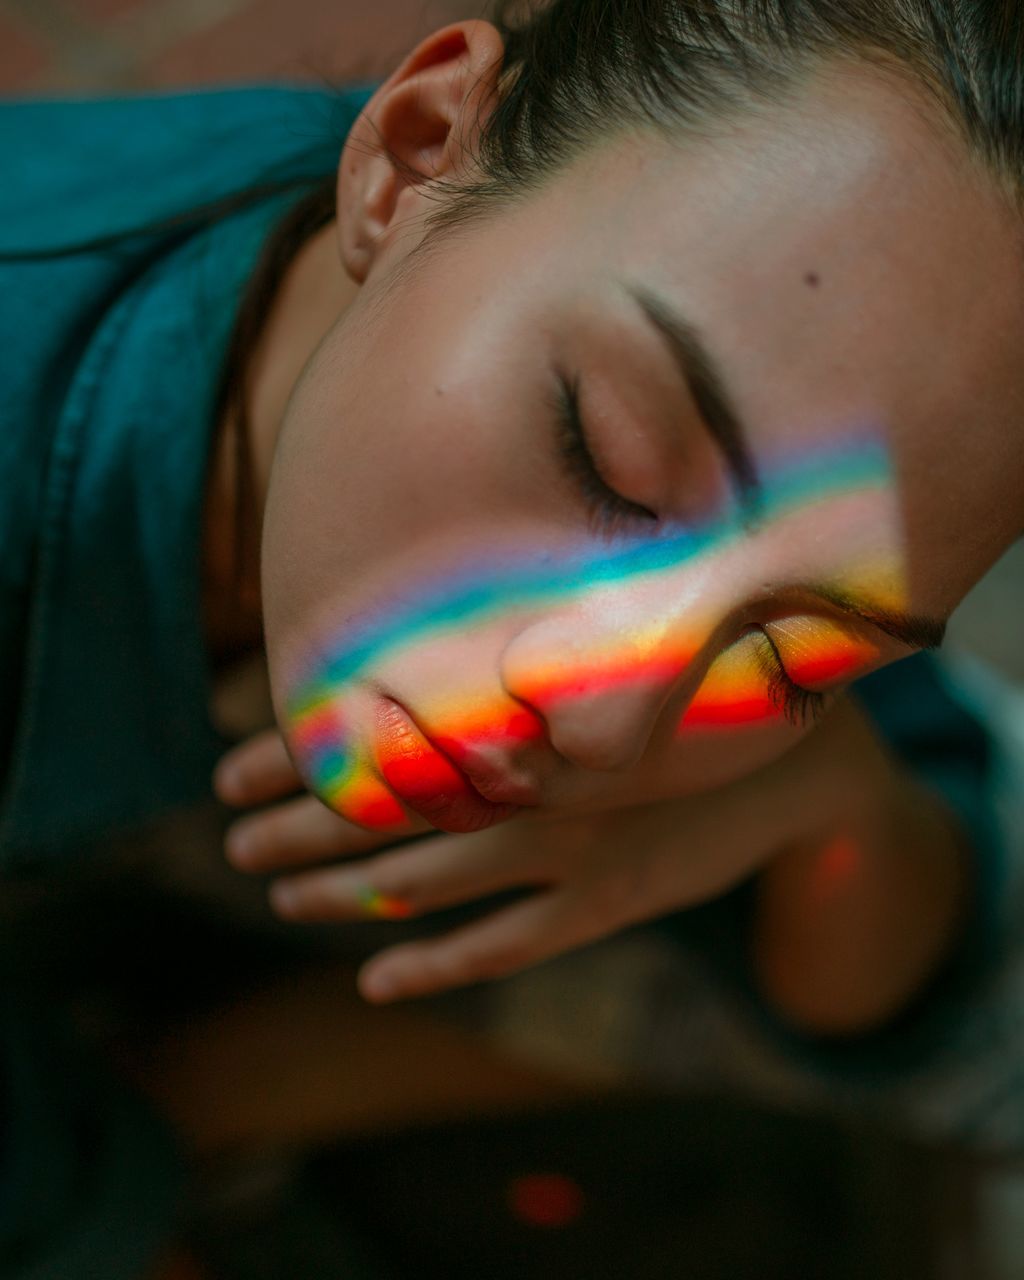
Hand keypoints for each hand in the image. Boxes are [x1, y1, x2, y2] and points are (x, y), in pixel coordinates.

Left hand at [214, 700, 908, 1005]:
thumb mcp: (596, 662)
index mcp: (525, 713)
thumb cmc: (685, 694)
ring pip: (427, 883)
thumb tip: (411, 663)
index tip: (230, 772)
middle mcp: (534, 780)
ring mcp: (570, 850)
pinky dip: (433, 965)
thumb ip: (507, 669)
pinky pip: (502, 947)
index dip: (299, 756)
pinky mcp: (605, 905)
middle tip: (234, 844)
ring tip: (284, 899)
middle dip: (297, 830)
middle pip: (384, 812)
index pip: (381, 731)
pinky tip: (375, 978)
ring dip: (344, 896)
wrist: (797, 760)